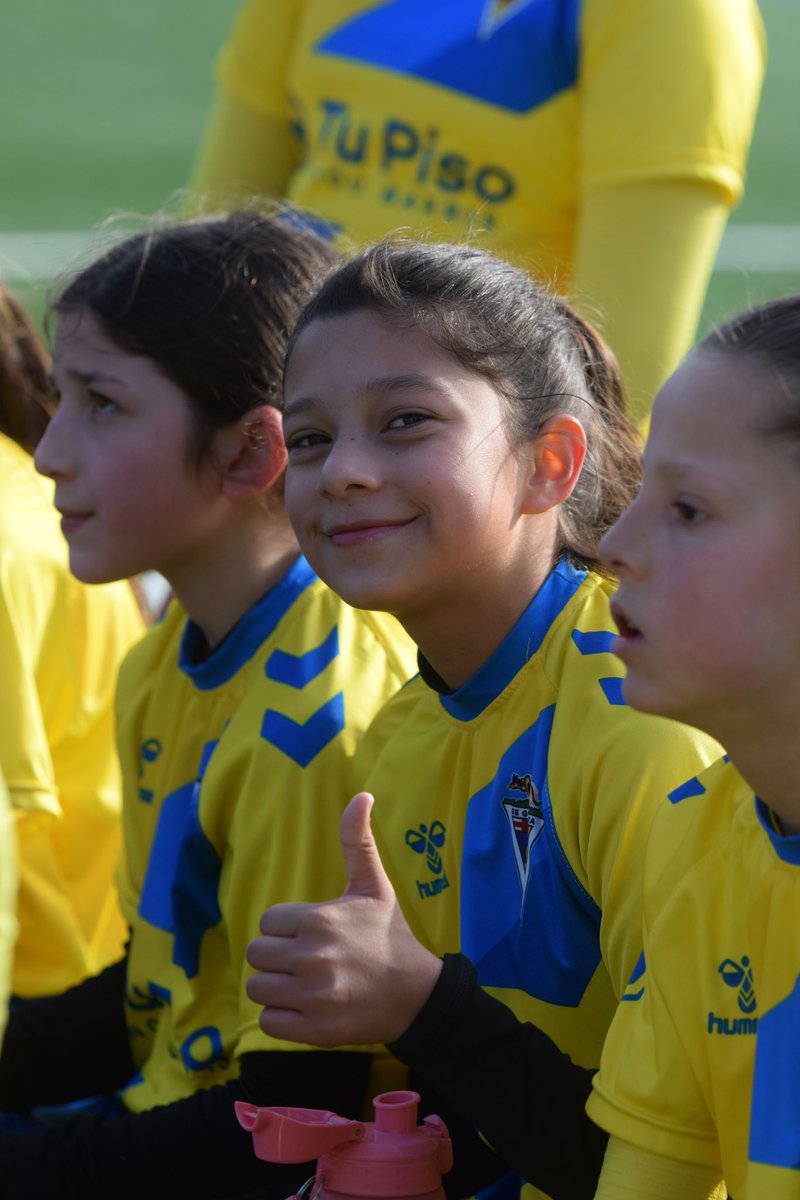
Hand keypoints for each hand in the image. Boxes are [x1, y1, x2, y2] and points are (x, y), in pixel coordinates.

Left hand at [246, 792, 442, 1046]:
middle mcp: (312, 957)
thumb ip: (357, 841)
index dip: (286, 929)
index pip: (267, 923)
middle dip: (277, 958)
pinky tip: (307, 1008)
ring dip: (276, 989)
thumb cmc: (389, 936)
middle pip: (257, 955)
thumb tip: (361, 794)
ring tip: (305, 984)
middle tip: (306, 961)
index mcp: (318, 919)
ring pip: (258, 989)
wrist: (417, 995)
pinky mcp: (314, 1030)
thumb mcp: (373, 885)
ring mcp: (312, 996)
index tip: (313, 935)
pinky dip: (282, 1019)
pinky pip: (268, 1023)